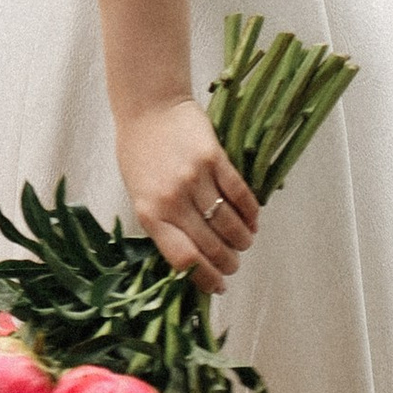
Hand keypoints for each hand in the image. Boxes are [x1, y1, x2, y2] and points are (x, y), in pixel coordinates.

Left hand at [117, 98, 258, 295]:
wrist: (148, 106)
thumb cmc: (139, 153)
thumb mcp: (139, 194)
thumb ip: (161, 223)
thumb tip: (190, 257)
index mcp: (149, 213)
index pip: (183, 259)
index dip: (205, 278)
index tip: (218, 286)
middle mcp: (172, 199)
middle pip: (210, 244)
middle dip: (227, 262)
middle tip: (234, 266)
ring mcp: (194, 178)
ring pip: (228, 222)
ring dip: (242, 240)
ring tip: (245, 244)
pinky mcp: (214, 158)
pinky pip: (239, 194)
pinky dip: (250, 212)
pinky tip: (253, 221)